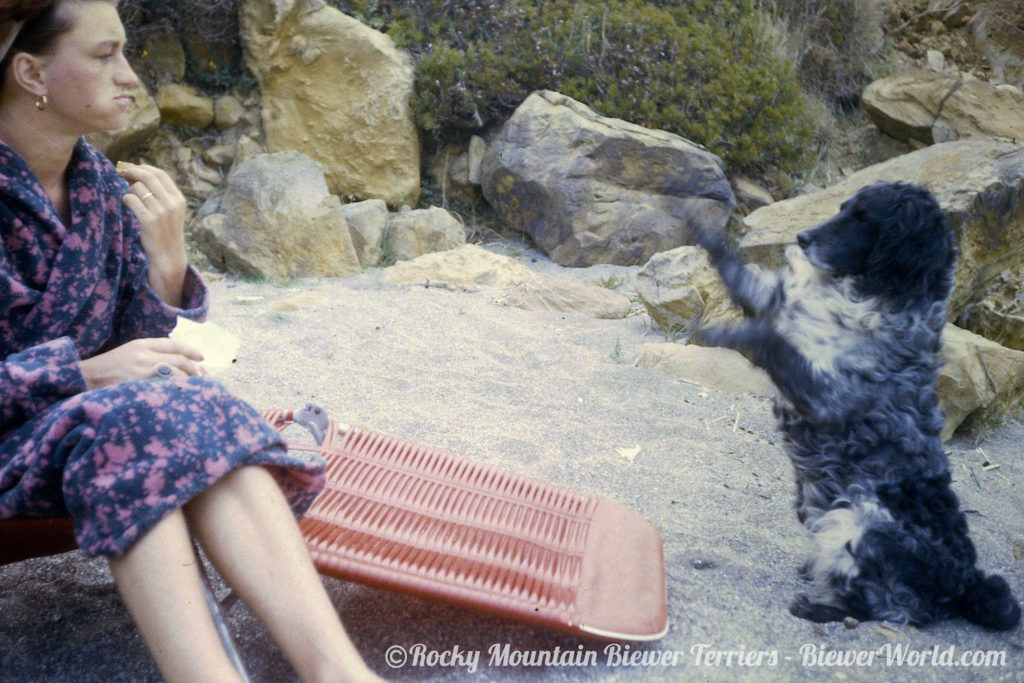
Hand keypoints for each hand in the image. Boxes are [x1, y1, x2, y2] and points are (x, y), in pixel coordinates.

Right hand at [79, 338, 204, 388]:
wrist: (83, 379)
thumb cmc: (104, 369)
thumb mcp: (126, 354)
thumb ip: (147, 355)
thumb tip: (173, 363)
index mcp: (141, 344)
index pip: (174, 344)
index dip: (191, 351)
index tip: (201, 358)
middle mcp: (145, 355)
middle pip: (179, 360)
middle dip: (194, 370)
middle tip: (202, 379)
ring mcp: (143, 372)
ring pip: (177, 375)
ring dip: (189, 383)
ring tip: (195, 391)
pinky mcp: (140, 387)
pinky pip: (166, 389)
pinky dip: (177, 392)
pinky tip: (182, 398)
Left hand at [119, 163, 188, 305]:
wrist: (168, 256)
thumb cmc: (166, 232)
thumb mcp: (171, 212)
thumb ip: (160, 194)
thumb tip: (137, 173)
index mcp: (178, 199)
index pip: (161, 174)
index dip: (144, 167)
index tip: (133, 168)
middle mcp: (171, 203)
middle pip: (148, 177)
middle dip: (132, 171)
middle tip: (121, 172)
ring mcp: (161, 212)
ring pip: (137, 187)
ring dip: (129, 190)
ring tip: (130, 198)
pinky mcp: (148, 221)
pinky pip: (130, 200)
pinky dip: (126, 199)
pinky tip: (127, 205)